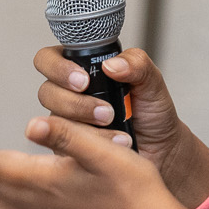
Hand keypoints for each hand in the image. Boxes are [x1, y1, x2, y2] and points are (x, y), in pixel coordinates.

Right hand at [32, 45, 208, 204]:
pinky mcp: (66, 149)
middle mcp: (68, 95)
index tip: (84, 80)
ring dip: (85, 126)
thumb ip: (137, 64)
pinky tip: (114, 144)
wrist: (162, 149)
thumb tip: (111, 64)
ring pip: (53, 122)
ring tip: (115, 127)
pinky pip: (64, 147)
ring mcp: (64, 123)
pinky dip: (89, 146)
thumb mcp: (151, 81)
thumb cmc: (152, 112)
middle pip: (46, 92)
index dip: (58, 68)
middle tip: (106, 111)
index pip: (49, 60)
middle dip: (75, 103)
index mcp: (82, 70)